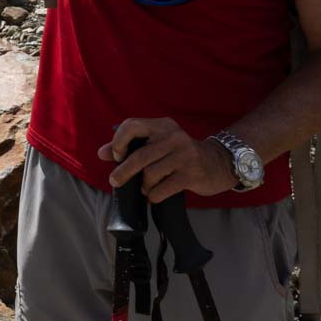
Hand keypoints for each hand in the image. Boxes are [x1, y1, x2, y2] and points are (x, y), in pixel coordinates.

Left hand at [99, 117, 236, 202]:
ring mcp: (184, 155)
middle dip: (123, 172)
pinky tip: (154, 194)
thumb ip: (129, 146)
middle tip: (115, 181)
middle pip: (139, 155)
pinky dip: (153, 195)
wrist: (218, 163)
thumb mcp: (158, 144)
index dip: (119, 141)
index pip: (132, 125)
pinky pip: (162, 189)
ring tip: (145, 187)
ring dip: (143, 186)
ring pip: (150, 174)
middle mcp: (174, 137)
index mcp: (162, 125)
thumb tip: (101, 153)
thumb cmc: (180, 154)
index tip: (117, 156)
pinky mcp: (191, 174)